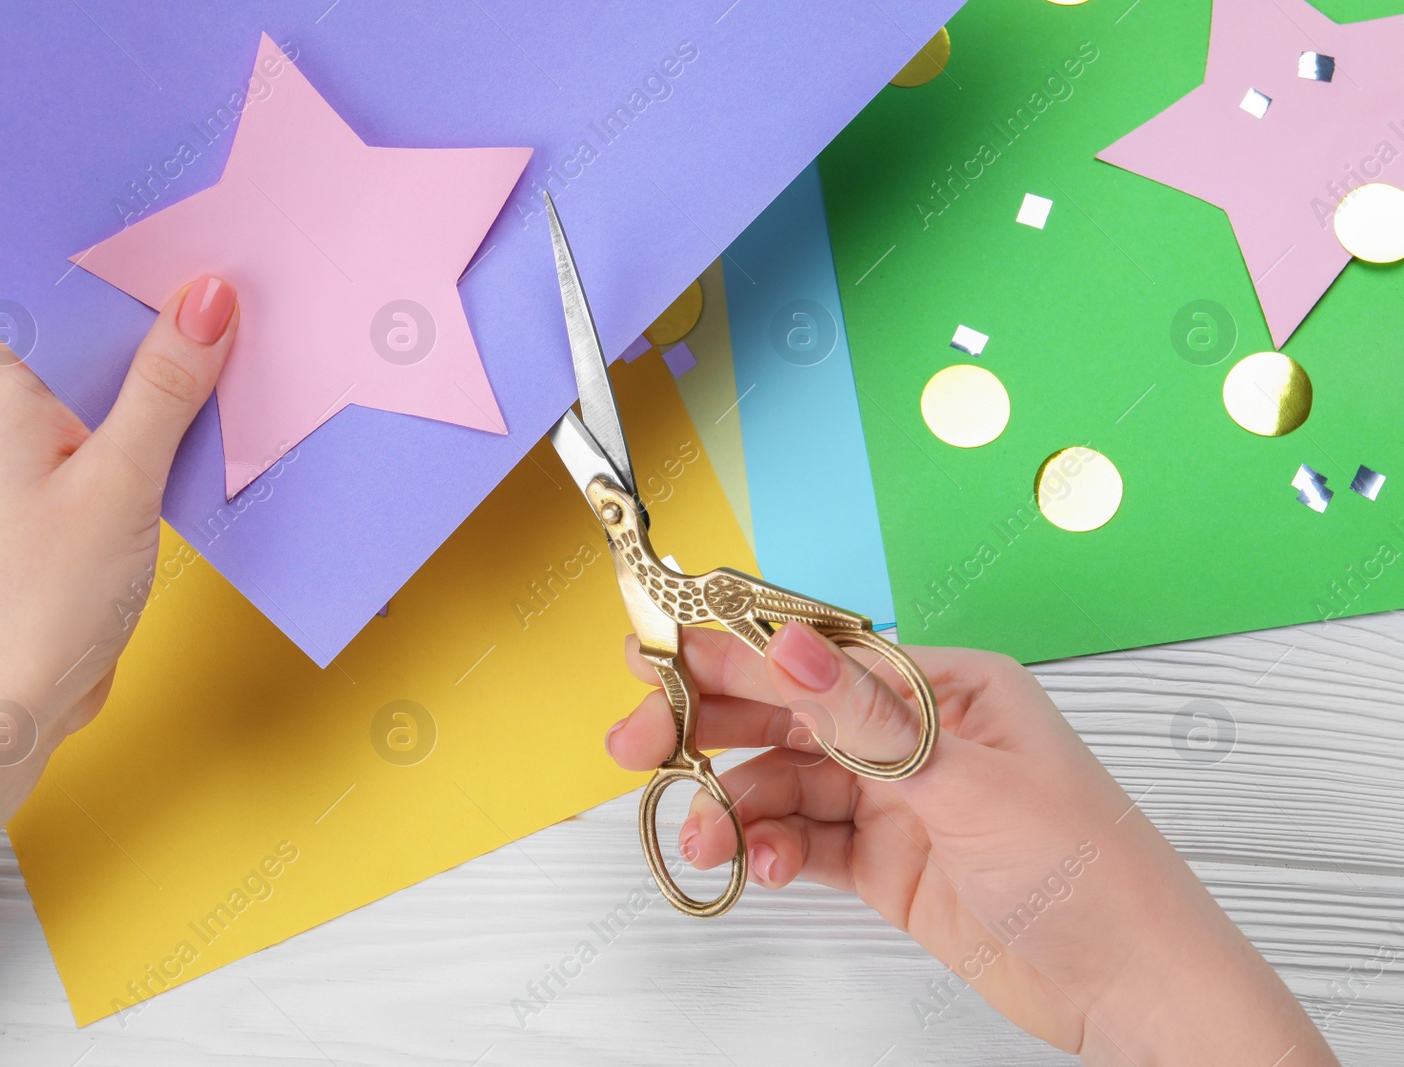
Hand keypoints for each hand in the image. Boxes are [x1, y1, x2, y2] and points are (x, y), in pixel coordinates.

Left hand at [0, 274, 238, 1054]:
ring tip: (265, 352)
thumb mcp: (119, 482)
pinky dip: (187, 433)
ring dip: (194, 382)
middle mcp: (23, 403)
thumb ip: (165, 385)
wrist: (6, 705)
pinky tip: (237, 426)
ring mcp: (55, 447)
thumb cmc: (34, 602)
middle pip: (115, 334)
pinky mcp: (86, 489)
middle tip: (263, 292)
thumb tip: (208, 296)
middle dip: (185, 321)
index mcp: (6, 380)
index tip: (222, 244)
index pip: (80, 288)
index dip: (149, 263)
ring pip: (137, 387)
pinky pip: (144, 437)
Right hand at [606, 624, 1334, 1064]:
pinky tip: (758, 867)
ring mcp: (899, 800)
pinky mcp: (887, 861)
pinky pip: (805, 841)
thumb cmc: (1091, 871)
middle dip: (712, 724)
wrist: (1133, 989)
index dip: (734, 648)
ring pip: (788, 782)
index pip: (820, 652)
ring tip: (708, 838)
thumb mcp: (968, 784)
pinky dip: (771, 850)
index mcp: (945, 686)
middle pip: (789, 711)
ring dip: (738, 805)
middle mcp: (915, 734)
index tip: (660, 651)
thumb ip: (865, 720)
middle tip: (639, 740)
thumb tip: (792, 646)